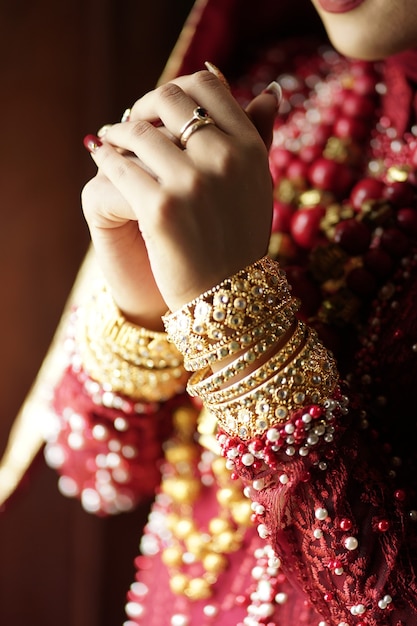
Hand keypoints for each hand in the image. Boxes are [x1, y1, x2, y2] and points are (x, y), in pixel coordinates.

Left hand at [82, 70, 277, 317]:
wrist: (227, 296)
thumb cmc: (239, 240)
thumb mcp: (258, 184)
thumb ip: (259, 135)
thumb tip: (271, 91)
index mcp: (249, 149)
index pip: (207, 86)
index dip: (177, 91)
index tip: (162, 109)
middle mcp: (225, 159)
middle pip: (169, 97)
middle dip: (144, 104)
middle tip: (131, 121)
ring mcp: (192, 183)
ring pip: (138, 131)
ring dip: (118, 131)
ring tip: (110, 139)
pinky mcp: (160, 209)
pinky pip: (118, 166)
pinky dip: (105, 158)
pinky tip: (101, 158)